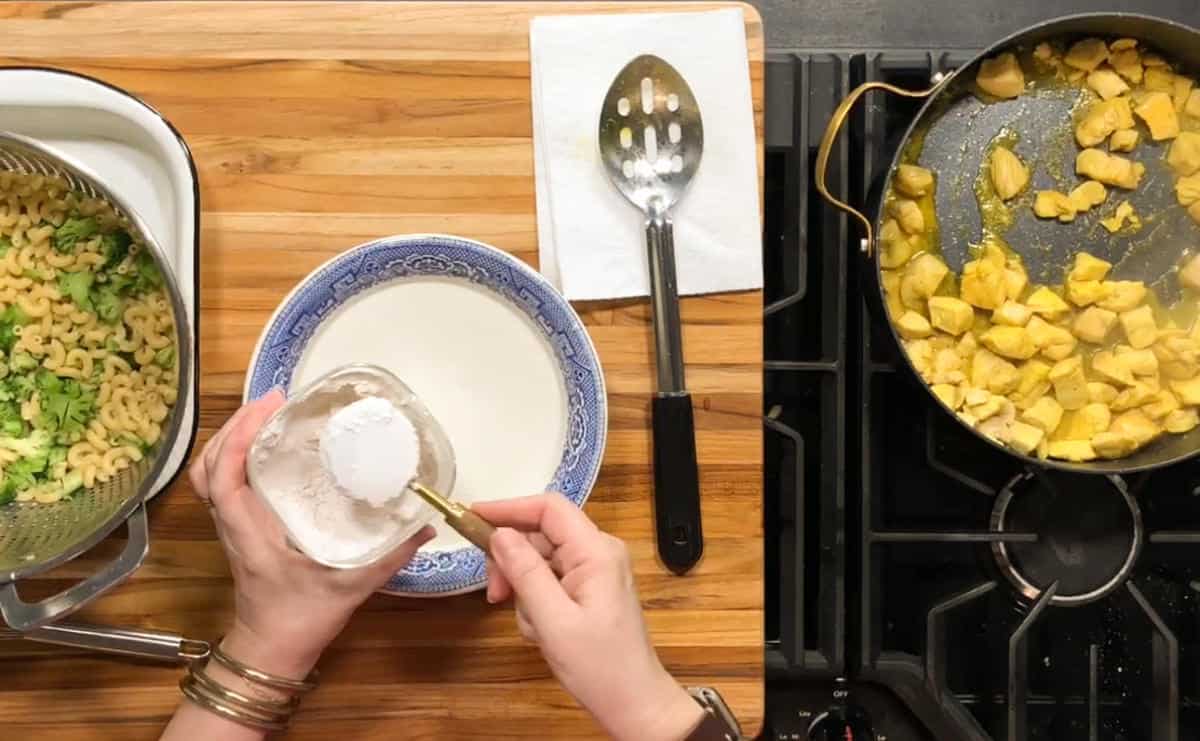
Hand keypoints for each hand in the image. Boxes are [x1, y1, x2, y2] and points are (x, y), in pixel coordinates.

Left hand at [189, 390, 433, 677]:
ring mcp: (232, 524)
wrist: (272, 649)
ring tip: (266, 413)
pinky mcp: (239, 527)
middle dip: (234, 426)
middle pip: (209, 464)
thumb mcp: (350, 586)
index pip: (225, 476)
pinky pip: (224, 483)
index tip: (270, 408)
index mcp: (248, 532)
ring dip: (230, 438)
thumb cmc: (301, 619)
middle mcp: (232, 523)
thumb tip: (424, 527)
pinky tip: (266, 446)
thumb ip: (389, 557)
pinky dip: (235, 456)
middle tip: (273, 401)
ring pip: (211, 472)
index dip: (239, 437)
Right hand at [474, 494, 703, 740]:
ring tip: (531, 624)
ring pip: (541, 560)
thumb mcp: (553, 621)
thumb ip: (525, 573)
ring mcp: (595, 571)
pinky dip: (536, 601)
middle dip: (512, 560)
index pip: (549, 508)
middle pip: (541, 534)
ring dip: (524, 588)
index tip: (473, 518)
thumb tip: (500, 534)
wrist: (633, 702)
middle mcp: (599, 552)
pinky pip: (551, 580)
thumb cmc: (600, 666)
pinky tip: (541, 629)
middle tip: (495, 594)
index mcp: (596, 551)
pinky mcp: (589, 589)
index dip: (509, 508)